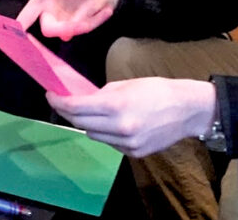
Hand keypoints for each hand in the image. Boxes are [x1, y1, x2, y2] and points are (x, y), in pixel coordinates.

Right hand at [16, 0, 119, 39]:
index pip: (28, 15)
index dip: (21, 25)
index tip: (18, 34)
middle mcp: (53, 12)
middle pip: (49, 29)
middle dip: (60, 29)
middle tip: (71, 28)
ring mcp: (68, 20)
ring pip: (70, 32)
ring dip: (82, 25)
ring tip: (99, 8)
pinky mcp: (83, 24)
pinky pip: (88, 27)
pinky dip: (98, 19)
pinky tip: (106, 10)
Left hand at [48, 78, 216, 156]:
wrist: (187, 110)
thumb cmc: (157, 89)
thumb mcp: (126, 84)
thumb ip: (102, 94)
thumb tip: (83, 99)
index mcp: (117, 105)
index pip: (77, 107)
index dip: (59, 102)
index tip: (50, 95)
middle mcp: (120, 127)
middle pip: (80, 123)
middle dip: (68, 112)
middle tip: (62, 101)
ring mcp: (127, 143)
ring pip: (93, 135)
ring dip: (86, 123)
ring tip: (90, 112)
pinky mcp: (134, 153)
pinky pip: (109, 143)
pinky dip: (104, 133)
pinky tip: (111, 123)